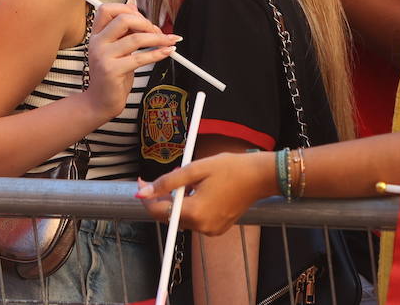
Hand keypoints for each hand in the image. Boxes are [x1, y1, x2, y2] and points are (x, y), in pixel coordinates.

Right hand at [85, 0, 179, 120]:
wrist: (100, 102)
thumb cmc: (111, 74)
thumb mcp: (116, 47)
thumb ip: (123, 27)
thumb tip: (133, 3)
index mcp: (96, 34)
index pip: (107, 9)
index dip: (128, 10)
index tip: (144, 20)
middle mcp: (97, 42)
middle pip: (123, 18)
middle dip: (146, 23)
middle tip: (158, 32)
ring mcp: (103, 56)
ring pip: (136, 38)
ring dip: (159, 38)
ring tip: (170, 42)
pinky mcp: (112, 70)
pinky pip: (140, 58)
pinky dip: (158, 53)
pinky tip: (167, 52)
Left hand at [137, 150, 275, 235]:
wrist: (258, 177)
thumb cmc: (229, 168)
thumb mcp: (195, 168)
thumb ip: (167, 182)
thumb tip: (142, 193)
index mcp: (194, 211)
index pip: (158, 210)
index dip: (148, 196)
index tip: (142, 181)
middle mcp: (201, 226)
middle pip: (170, 215)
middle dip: (165, 196)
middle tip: (173, 174)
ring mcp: (210, 231)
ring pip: (183, 218)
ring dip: (181, 201)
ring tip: (193, 181)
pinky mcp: (218, 230)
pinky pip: (196, 221)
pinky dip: (194, 208)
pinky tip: (203, 192)